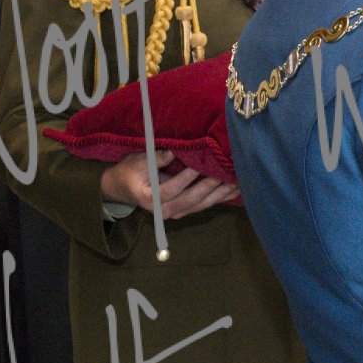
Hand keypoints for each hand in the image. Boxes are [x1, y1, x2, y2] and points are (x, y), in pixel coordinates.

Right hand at [100, 150, 238, 219]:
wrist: (123, 188)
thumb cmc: (130, 171)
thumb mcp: (139, 161)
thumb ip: (157, 158)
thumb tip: (176, 150)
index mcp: (150, 198)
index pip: (172, 189)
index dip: (187, 177)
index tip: (202, 164)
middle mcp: (163, 210)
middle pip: (191, 199)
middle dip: (211, 185)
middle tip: (227, 172)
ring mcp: (175, 212)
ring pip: (202, 204)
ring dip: (221, 193)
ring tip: (238, 180)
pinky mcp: (185, 210)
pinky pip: (205, 205)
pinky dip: (221, 197)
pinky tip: (236, 189)